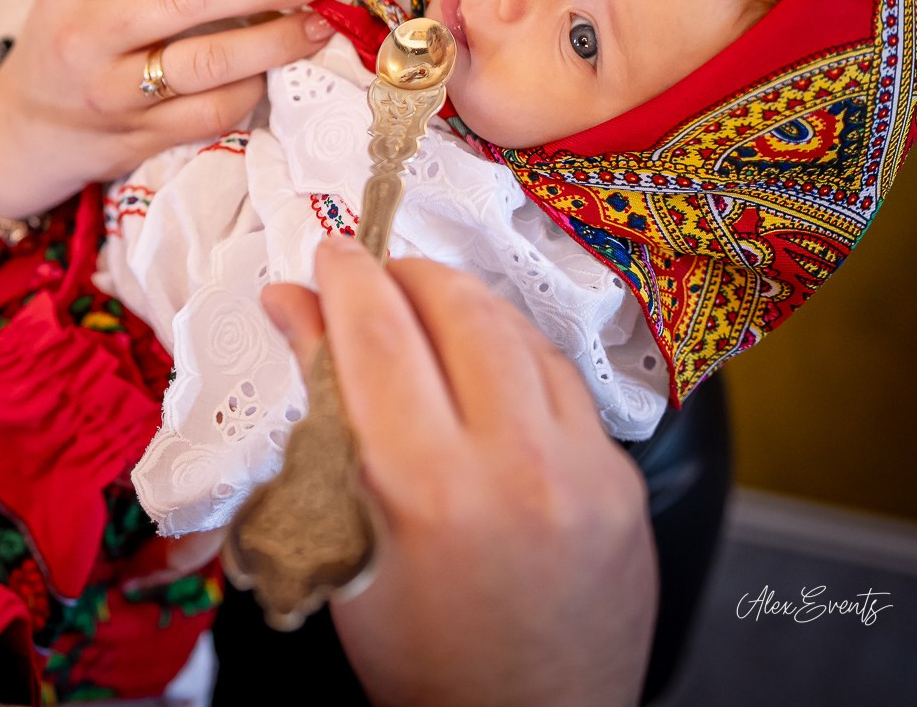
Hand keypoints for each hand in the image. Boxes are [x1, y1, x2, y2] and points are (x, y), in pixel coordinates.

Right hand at [0, 0, 341, 218]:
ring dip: (275, 42)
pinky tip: (269, 76)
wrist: (21, 133)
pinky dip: (251, 91)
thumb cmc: (66, 48)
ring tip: (316, 26)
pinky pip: (211, 112)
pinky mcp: (137, 139)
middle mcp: (86, 37)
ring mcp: (111, 94)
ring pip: (208, 62)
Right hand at [263, 239, 655, 706]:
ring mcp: (585, 471)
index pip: (379, 335)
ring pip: (520, 333)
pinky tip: (483, 362)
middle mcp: (518, 467)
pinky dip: (515, 353)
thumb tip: (293, 312)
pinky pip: (564, 382)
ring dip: (463, 305)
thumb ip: (320, 419)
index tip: (326, 256)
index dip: (344, 279)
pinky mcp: (623, 482)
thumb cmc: (419, 659)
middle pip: (459, 311)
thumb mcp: (340, 543)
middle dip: (405, 275)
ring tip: (422, 307)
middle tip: (370, 274)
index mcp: (430, 490)